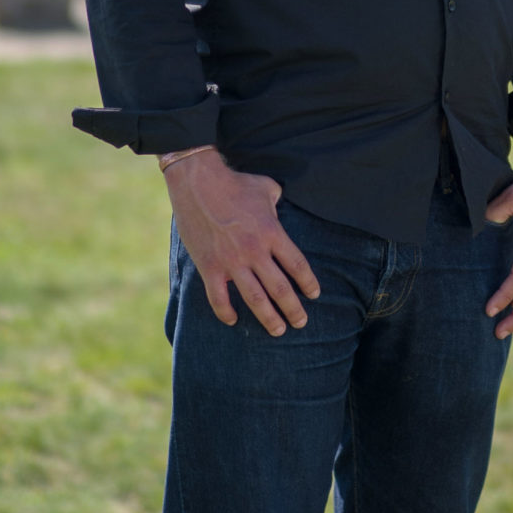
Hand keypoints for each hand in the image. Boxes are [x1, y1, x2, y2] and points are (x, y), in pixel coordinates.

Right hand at [163, 149, 319, 334]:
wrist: (197, 181)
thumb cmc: (235, 182)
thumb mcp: (267, 187)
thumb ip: (278, 202)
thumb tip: (282, 206)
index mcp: (272, 232)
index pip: (298, 265)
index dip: (308, 283)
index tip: (314, 295)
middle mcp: (255, 251)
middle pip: (281, 289)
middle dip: (294, 309)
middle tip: (301, 323)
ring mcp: (231, 261)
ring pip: (255, 299)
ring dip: (269, 318)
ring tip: (278, 331)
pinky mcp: (209, 266)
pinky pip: (218, 298)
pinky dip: (226, 312)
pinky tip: (233, 320)